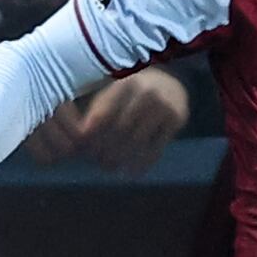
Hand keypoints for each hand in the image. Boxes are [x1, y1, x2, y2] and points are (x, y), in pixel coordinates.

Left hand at [65, 68, 186, 174]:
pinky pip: (156, 148)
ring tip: (110, 168)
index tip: (85, 150)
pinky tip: (132, 172)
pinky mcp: (176, 120)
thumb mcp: (114, 94)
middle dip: (106, 149)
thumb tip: (81, 138)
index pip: (103, 115)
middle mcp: (145, 93)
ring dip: (121, 159)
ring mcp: (163, 106)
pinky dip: (142, 163)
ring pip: (137, 141)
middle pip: (120, 129)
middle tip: (98, 163)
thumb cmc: (133, 95)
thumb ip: (98, 112)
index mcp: (125, 84)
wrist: (171, 86)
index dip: (92, 135)